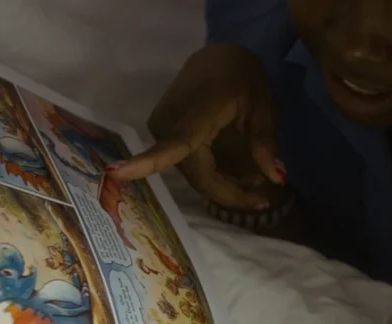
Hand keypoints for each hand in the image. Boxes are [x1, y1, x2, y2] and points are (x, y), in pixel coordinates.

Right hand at [107, 43, 282, 209]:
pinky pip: (186, 163)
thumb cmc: (242, 77)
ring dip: (222, 184)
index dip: (148, 162)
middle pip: (196, 175)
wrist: (218, 56)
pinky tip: (237, 173)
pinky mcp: (162, 132)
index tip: (116, 175)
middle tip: (263, 198)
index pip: (172, 145)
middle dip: (229, 193)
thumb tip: (276, 179)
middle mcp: (170, 123)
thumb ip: (266, 143)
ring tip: (255, 183)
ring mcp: (162, 128)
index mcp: (196, 112)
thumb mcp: (263, 107)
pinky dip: (212, 173)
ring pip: (192, 173)